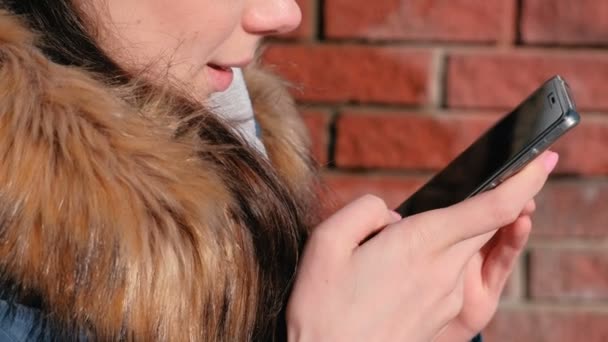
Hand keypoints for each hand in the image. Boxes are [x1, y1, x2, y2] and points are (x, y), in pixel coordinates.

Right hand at [286, 151, 557, 341]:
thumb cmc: (322, 308)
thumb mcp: (326, 243)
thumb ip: (365, 211)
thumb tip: (393, 216)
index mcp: (418, 244)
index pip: (492, 208)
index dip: (525, 181)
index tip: (544, 159)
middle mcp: (442, 270)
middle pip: (488, 224)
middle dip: (500, 198)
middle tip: (493, 176)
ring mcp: (446, 295)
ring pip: (468, 247)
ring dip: (457, 230)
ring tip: (412, 235)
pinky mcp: (443, 312)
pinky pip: (452, 270)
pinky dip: (442, 254)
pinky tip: (405, 264)